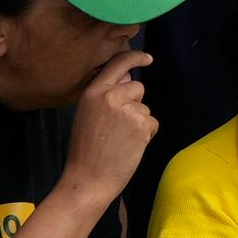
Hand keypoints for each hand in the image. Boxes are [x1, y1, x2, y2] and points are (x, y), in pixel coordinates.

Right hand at [62, 48, 159, 199]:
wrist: (88, 180)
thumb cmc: (86, 152)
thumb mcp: (88, 115)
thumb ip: (106, 96)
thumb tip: (129, 78)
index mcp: (93, 92)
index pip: (118, 64)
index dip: (135, 57)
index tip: (146, 58)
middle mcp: (111, 96)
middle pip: (138, 87)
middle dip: (134, 105)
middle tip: (117, 129)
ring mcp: (127, 109)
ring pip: (145, 108)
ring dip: (139, 123)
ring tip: (120, 141)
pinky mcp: (141, 124)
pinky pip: (152, 123)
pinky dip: (146, 135)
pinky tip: (129, 147)